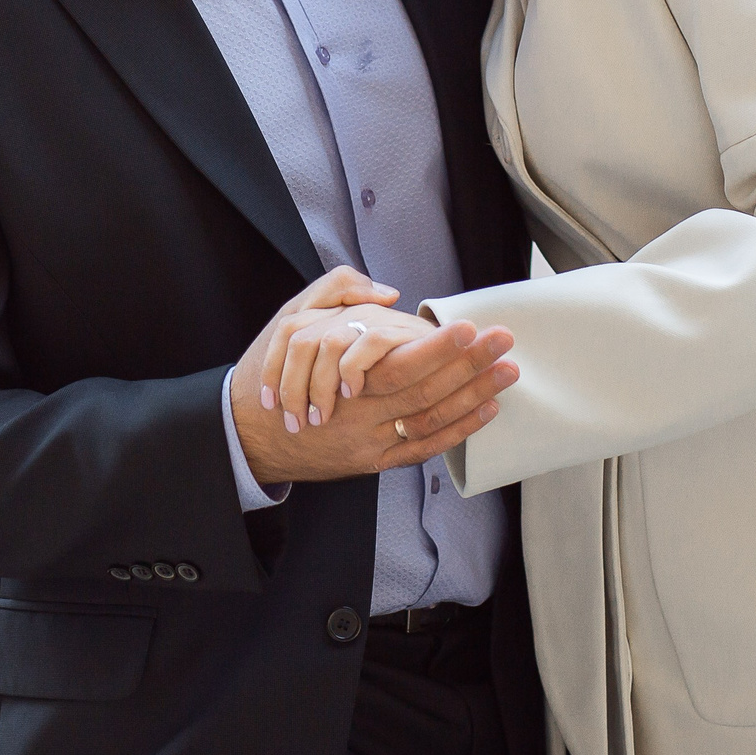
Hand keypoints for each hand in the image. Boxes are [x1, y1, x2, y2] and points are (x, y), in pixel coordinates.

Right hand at [230, 267, 515, 486]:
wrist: (249, 432)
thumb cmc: (272, 370)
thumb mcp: (291, 318)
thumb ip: (336, 292)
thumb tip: (388, 293)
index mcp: (337, 375)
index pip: (399, 362)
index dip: (438, 347)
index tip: (471, 327)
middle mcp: (356, 413)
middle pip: (423, 390)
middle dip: (469, 366)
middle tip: (504, 342)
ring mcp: (367, 442)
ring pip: (428, 420)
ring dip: (472, 396)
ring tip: (506, 372)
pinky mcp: (372, 462)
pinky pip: (422, 449)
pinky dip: (457, 431)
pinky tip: (485, 410)